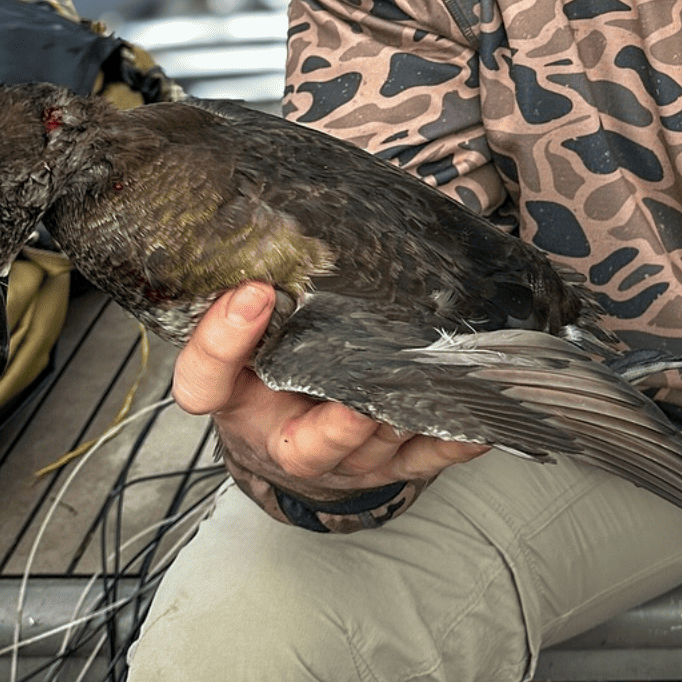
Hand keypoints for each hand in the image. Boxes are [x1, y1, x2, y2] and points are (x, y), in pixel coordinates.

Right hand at [171, 282, 488, 497]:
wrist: (288, 436)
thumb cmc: (267, 372)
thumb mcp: (246, 335)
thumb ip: (256, 293)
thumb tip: (280, 215)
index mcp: (237, 399)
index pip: (206, 381)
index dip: (222, 341)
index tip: (253, 291)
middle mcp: (285, 439)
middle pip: (305, 449)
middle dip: (337, 429)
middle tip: (358, 404)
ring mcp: (341, 461)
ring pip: (373, 453)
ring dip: (401, 424)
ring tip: (430, 391)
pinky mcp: (387, 467)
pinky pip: (424, 459)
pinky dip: (451, 442)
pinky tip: (475, 426)